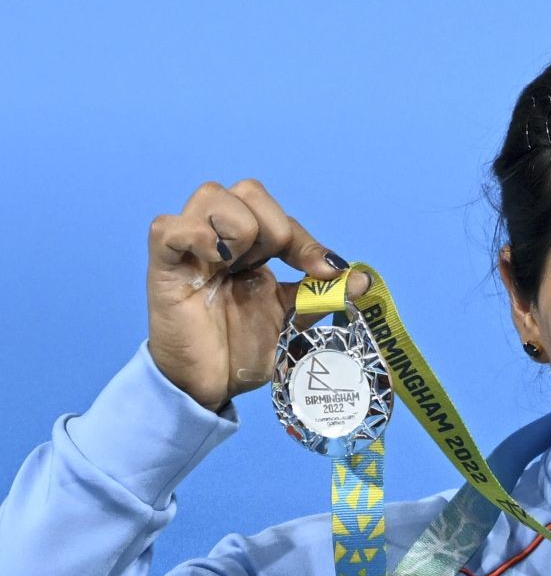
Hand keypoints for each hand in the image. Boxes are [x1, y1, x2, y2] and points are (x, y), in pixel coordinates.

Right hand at [146, 179, 368, 411]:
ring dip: (238, 227)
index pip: (280, 216)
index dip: (305, 240)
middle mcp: (220, 239)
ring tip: (235, 267)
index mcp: (251, 249)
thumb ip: (320, 296)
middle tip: (267, 267)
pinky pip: (169, 227)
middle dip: (273, 226)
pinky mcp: (162, 266)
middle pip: (248, 189)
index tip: (323, 270)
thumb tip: (363, 280)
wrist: (211, 386)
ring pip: (211, 194)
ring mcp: (190, 248)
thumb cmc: (242, 350)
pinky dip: (197, 235)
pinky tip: (215, 262)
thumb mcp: (290, 320)